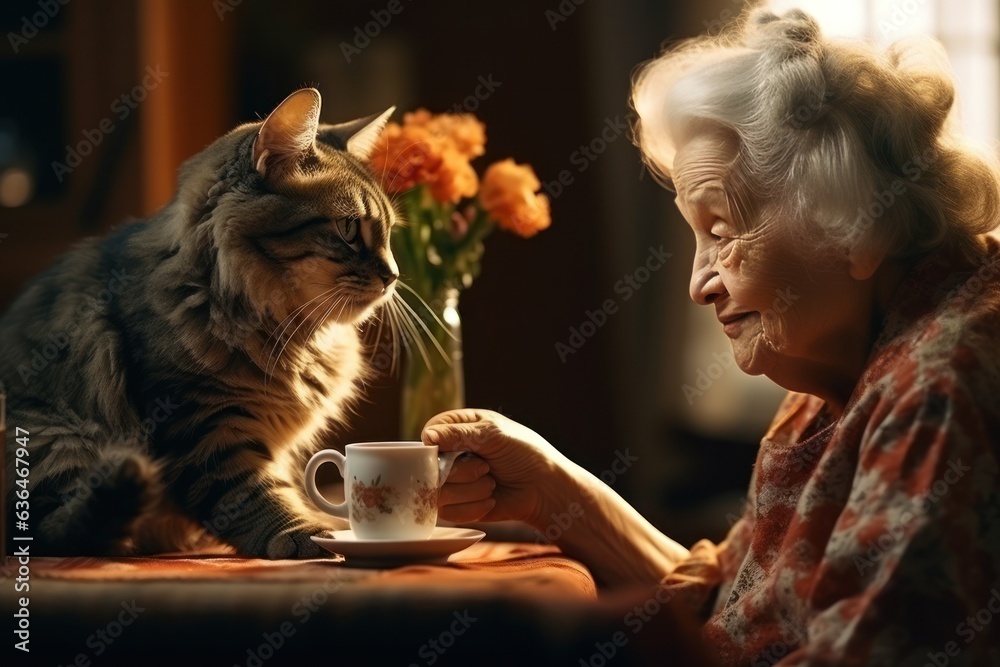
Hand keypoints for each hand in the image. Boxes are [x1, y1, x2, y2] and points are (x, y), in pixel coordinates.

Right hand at [423, 409, 570, 525]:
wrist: (545, 490)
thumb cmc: (525, 454)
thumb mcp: (494, 435)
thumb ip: (458, 434)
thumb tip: (427, 436)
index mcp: (459, 427)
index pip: (429, 433)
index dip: (437, 445)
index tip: (457, 451)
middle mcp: (452, 453)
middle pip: (430, 466)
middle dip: (461, 471)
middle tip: (486, 468)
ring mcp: (454, 480)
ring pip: (438, 491)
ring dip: (469, 490)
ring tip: (491, 484)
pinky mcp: (458, 505)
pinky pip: (448, 512)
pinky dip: (472, 508)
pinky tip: (490, 501)